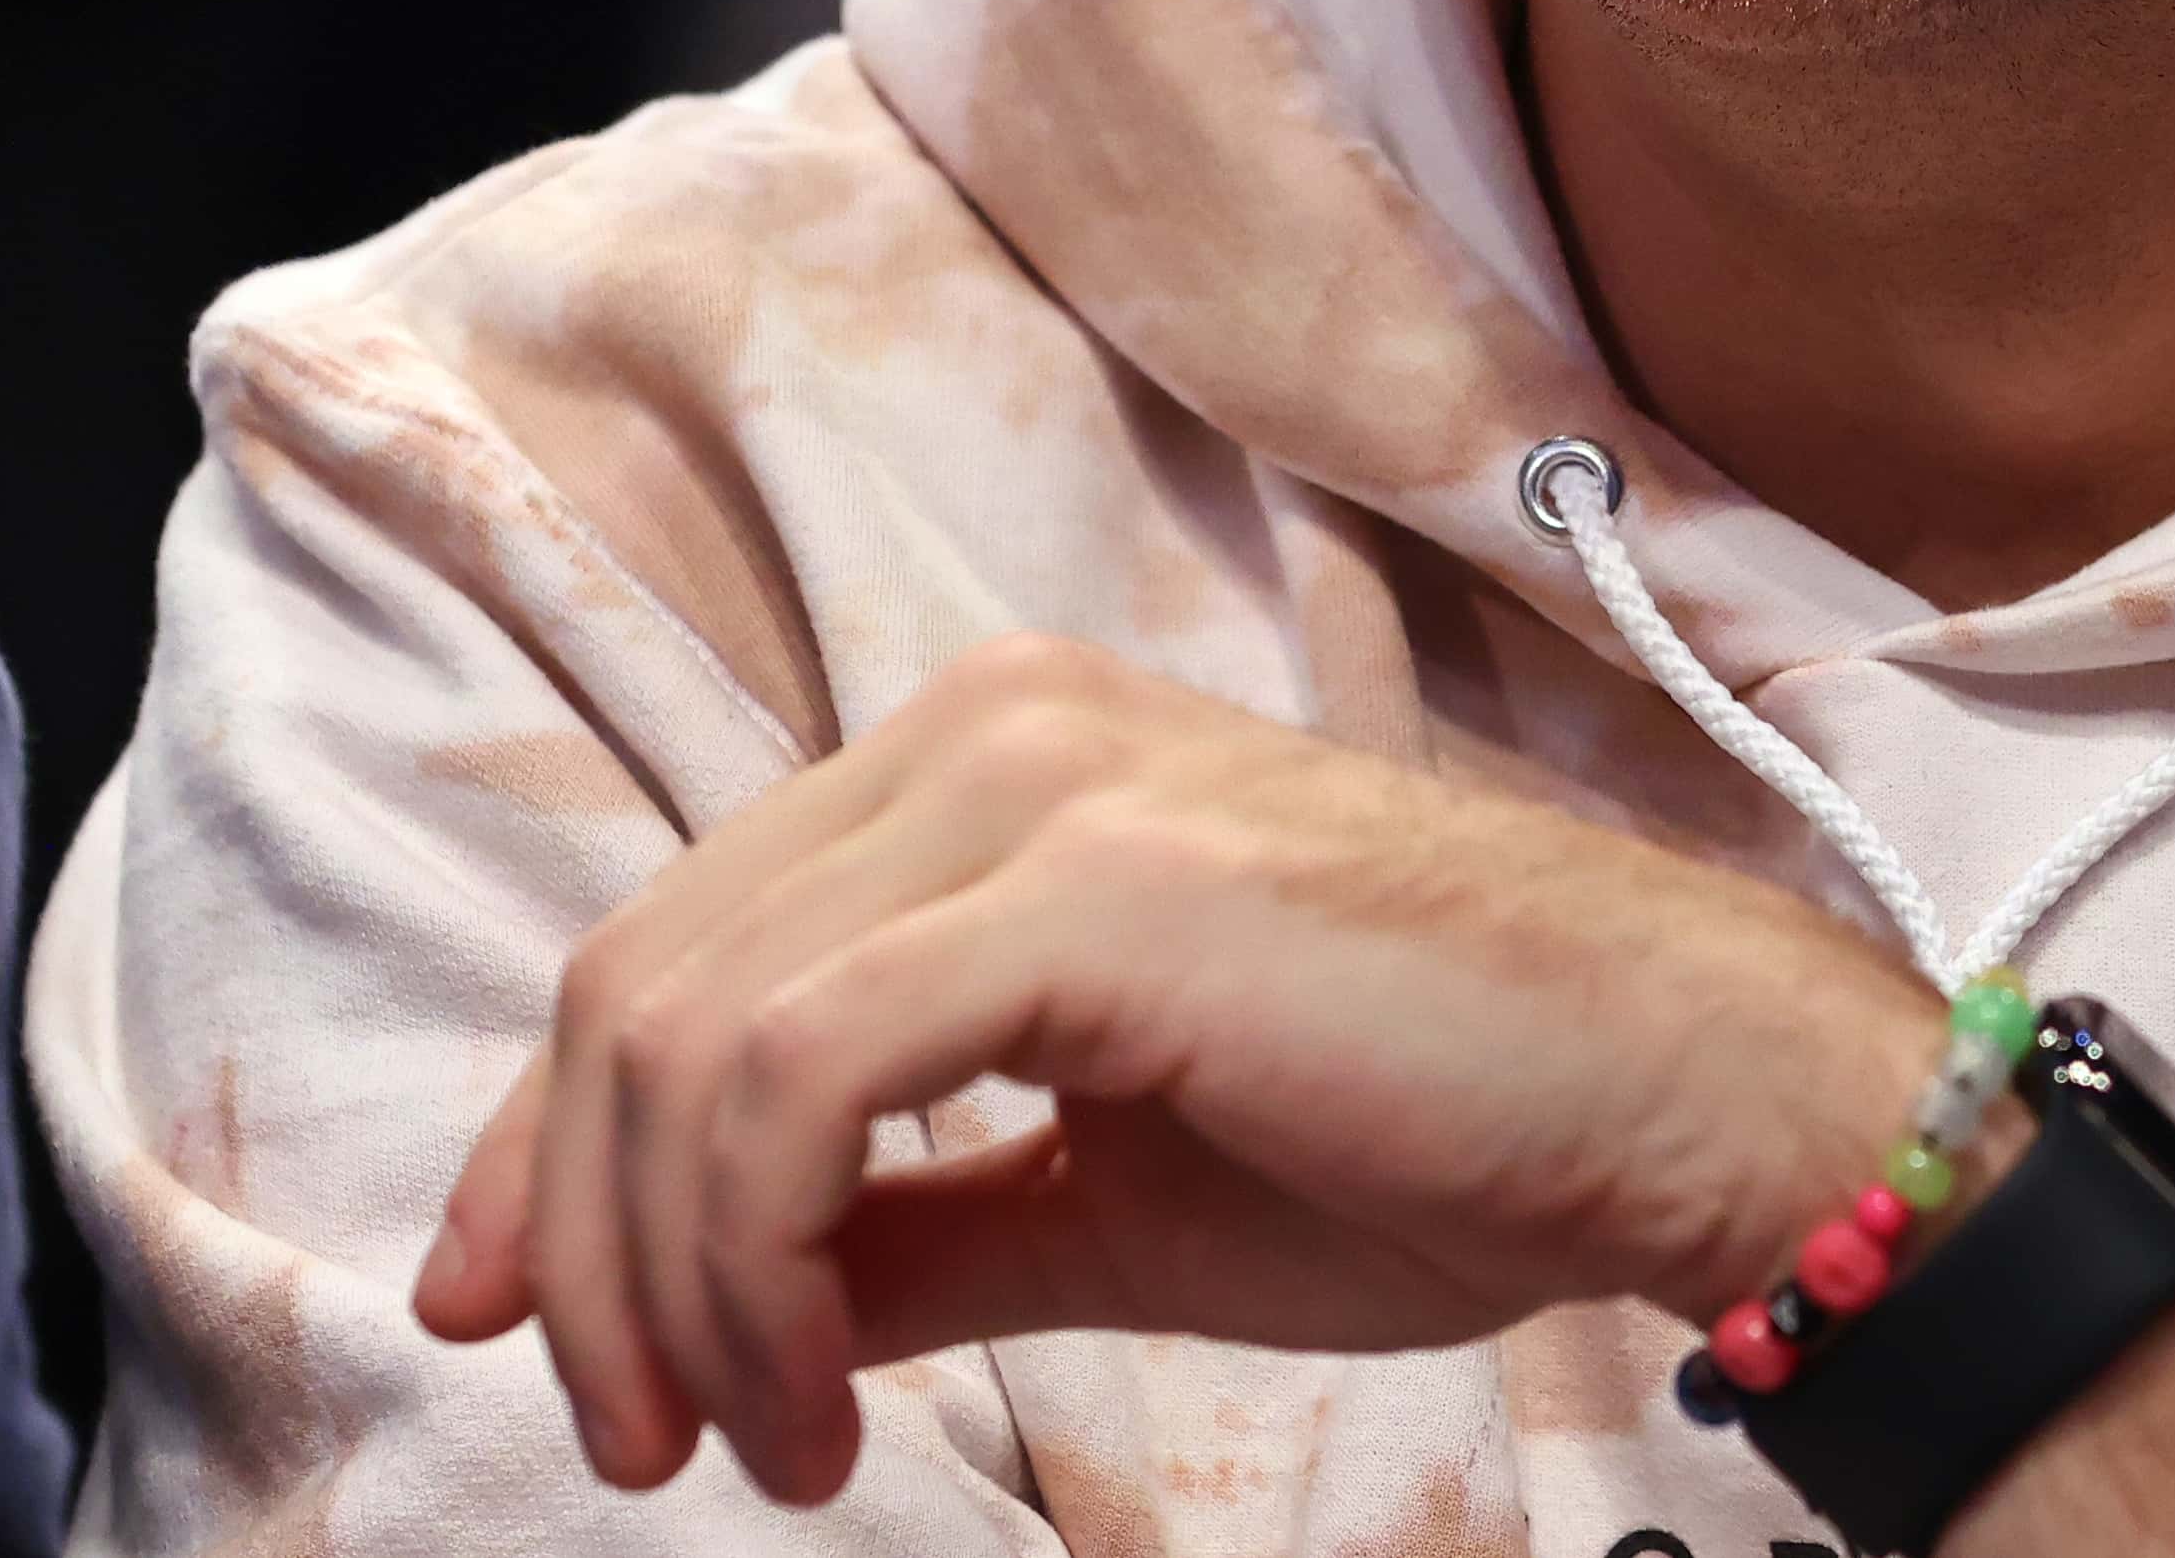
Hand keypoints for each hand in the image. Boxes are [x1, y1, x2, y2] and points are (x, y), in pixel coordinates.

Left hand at [410, 632, 1942, 1501]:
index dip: (549, 1148)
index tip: (503, 1323)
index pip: (676, 943)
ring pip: (691, 1036)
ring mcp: (1032, 782)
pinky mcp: (1086, 884)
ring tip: (761, 1446)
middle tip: (647, 1444)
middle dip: (587, 1247)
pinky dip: (756, 1257)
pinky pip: (796, 1077)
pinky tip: (821, 1398)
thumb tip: (735, 1308)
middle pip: (640, 988)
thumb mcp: (1111, 1203)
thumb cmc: (1438, 1139)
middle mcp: (985, 729)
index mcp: (983, 765)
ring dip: (675, 1284)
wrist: (1671, 1104)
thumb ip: (914, 1225)